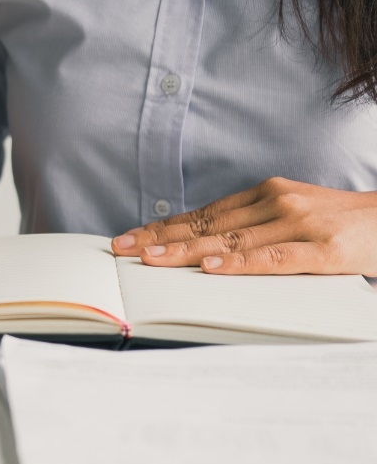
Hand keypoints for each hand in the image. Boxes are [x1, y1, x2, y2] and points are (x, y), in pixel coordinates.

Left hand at [111, 177, 376, 275]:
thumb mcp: (291, 215)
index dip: (163, 227)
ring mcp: (299, 224)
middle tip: (122, 251)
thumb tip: (201, 249)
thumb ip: (251, 227)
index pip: (203, 214)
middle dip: (161, 239)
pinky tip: (213, 269)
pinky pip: (275, 258)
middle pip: (208, 226)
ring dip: (188, 252)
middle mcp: (277, 202)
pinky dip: (241, 264)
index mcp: (266, 194)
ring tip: (152, 260)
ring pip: (232, 242)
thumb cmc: (341, 225)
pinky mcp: (324, 249)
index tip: (129, 238)